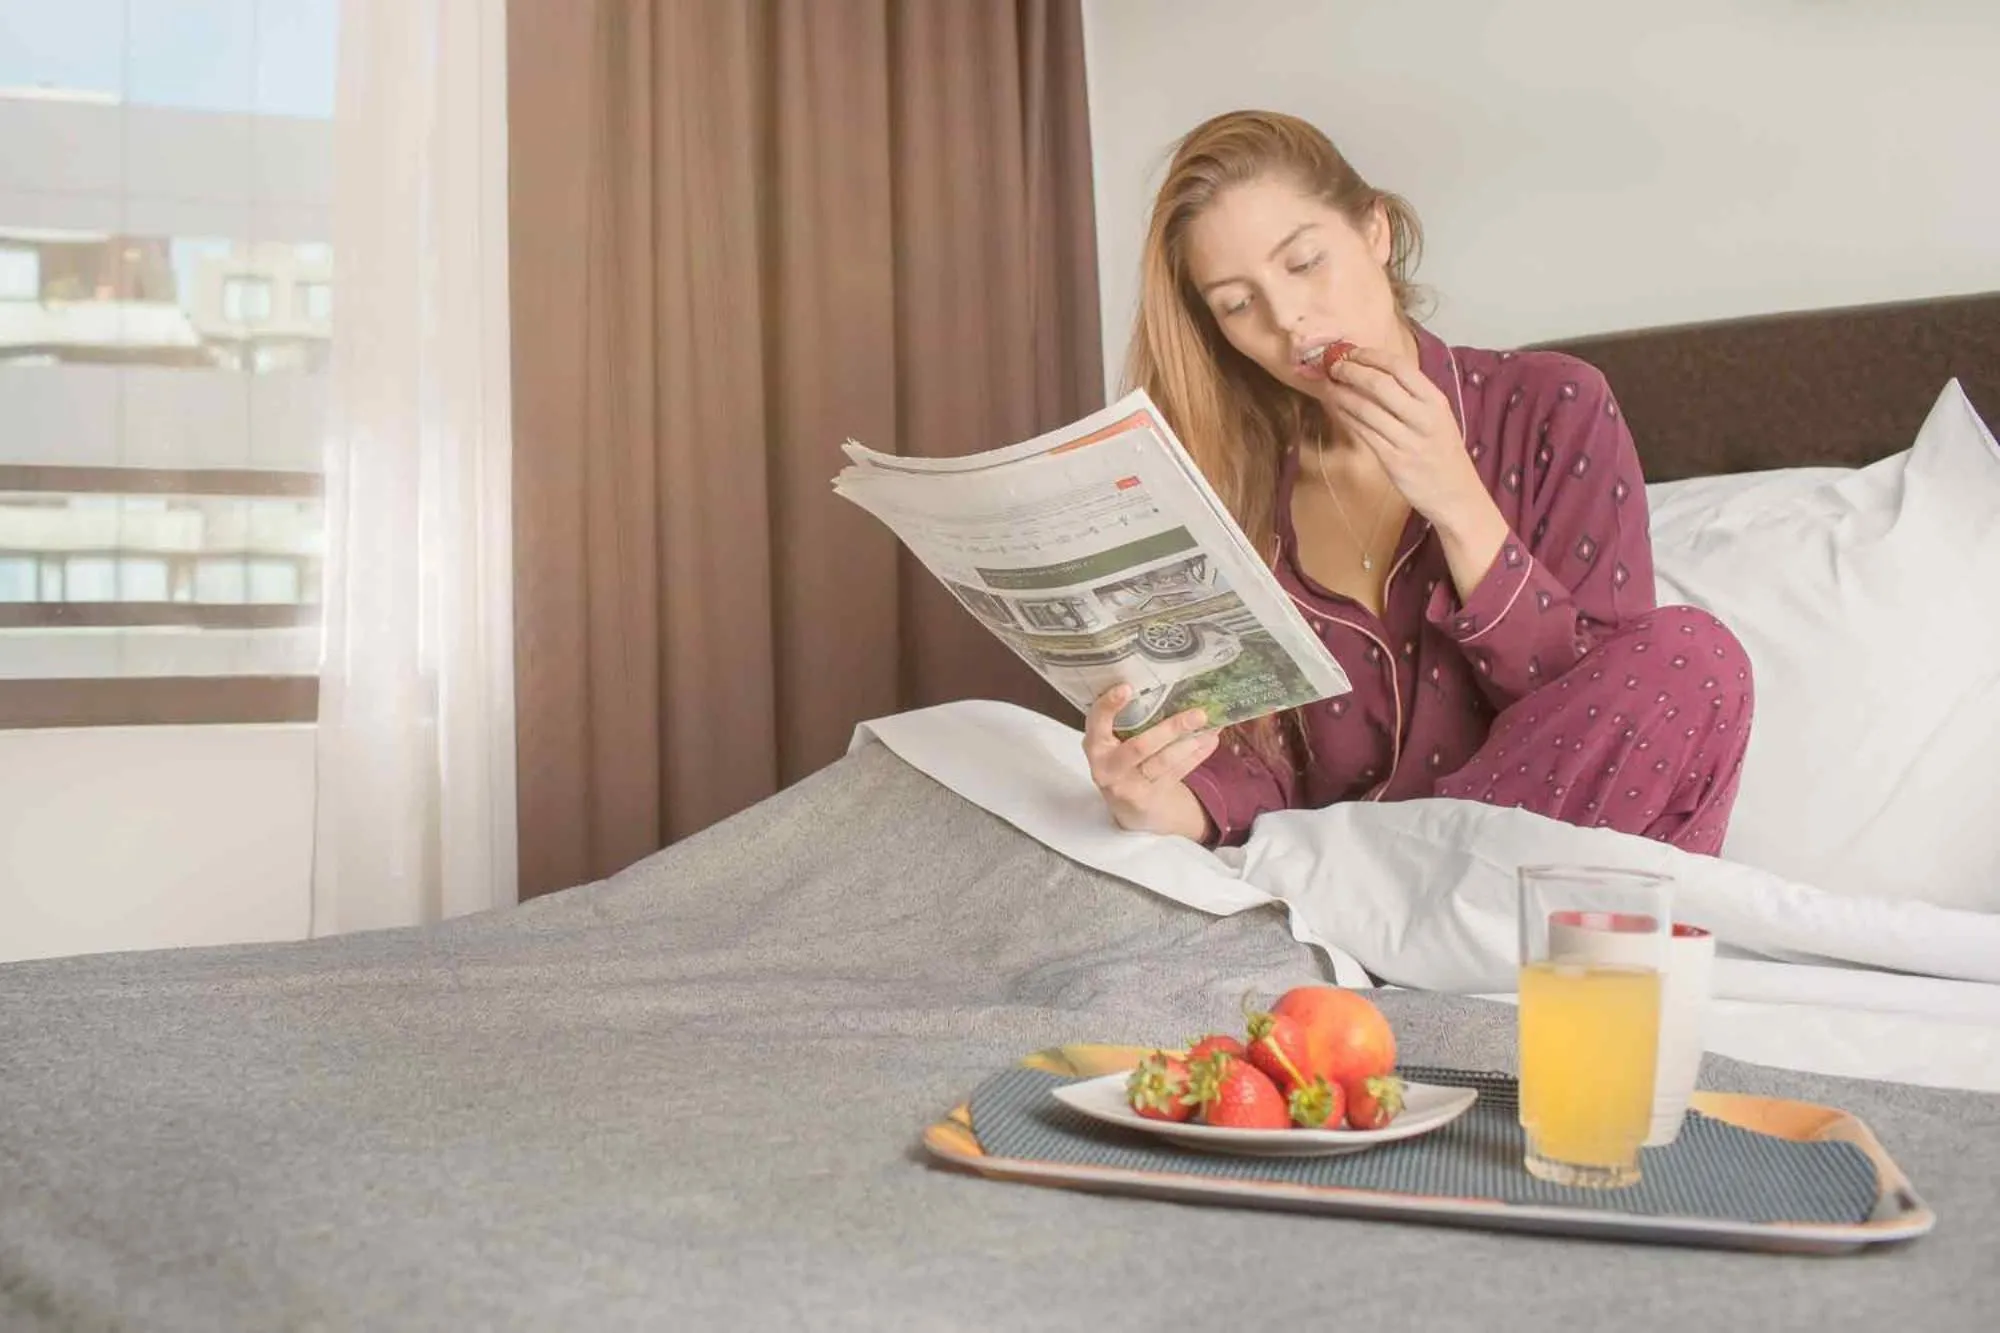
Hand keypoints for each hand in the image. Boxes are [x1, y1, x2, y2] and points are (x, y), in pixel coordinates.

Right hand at [1082, 685, 1217, 839]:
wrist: (1124, 805)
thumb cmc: (1121, 758)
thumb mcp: (1112, 741)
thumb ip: (1127, 719)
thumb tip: (1167, 684)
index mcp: (1095, 745)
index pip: (1097, 722)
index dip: (1109, 705)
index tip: (1127, 687)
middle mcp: (1107, 767)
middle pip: (1140, 746)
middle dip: (1171, 729)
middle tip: (1198, 713)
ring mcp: (1127, 786)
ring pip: (1163, 762)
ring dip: (1190, 744)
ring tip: (1210, 727)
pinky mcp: (1148, 798)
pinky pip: (1176, 774)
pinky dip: (1195, 756)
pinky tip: (1210, 741)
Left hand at [1321, 346, 1510, 593]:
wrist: (1456, 495)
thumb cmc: (1442, 452)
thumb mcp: (1437, 417)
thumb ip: (1411, 395)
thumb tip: (1374, 370)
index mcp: (1435, 401)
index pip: (1400, 367)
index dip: (1371, 355)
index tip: (1351, 351)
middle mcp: (1423, 417)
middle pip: (1379, 384)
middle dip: (1350, 371)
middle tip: (1332, 365)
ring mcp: (1407, 440)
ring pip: (1365, 408)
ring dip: (1341, 393)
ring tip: (1327, 384)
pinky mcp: (1392, 460)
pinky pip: (1362, 432)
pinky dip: (1345, 417)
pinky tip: (1336, 408)